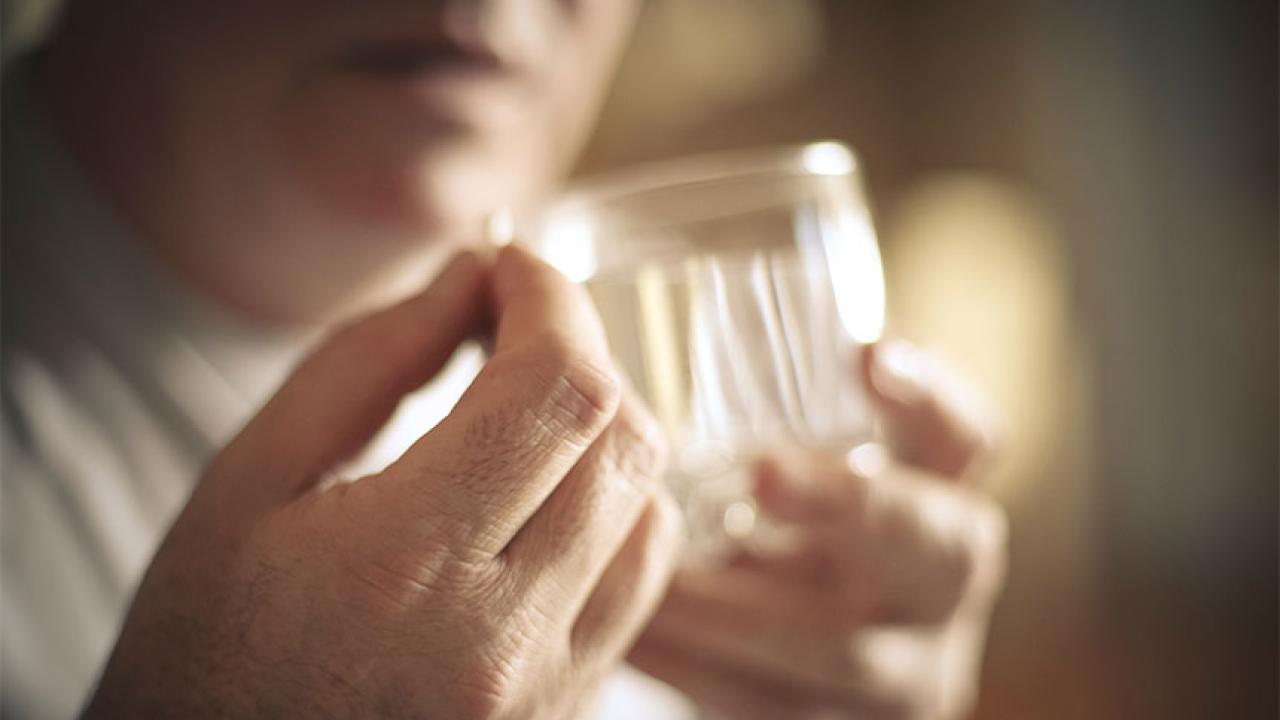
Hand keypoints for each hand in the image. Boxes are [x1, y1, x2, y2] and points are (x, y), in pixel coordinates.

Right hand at [86, 246, 682, 718]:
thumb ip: (367, 363)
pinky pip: (638, 587)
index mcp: (402, 568)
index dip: (551, 300)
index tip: (512, 266)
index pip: (556, 391)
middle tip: (513, 325)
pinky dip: (611, 511)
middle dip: (579, 352)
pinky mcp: (566, 713)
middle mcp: (500, 642)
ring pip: (652, 512)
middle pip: (623, 441)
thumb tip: (472, 275)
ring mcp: (547, 691)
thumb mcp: (245, 485)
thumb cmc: (203, 650)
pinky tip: (544, 496)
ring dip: (604, 433)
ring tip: (525, 412)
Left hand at [629, 341, 1006, 718]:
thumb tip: (593, 327)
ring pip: (846, 652)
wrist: (794, 674)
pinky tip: (630, 634)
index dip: (932, 396)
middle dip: (853, 504)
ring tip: (647, 575)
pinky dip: (695, 673)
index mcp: (935, 495)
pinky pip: (774, 711)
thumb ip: (746, 416)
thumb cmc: (774, 544)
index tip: (866, 353)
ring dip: (735, 611)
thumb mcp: (783, 478)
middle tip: (761, 472)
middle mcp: (940, 582)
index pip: (967, 437)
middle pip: (941, 542)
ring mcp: (909, 672)